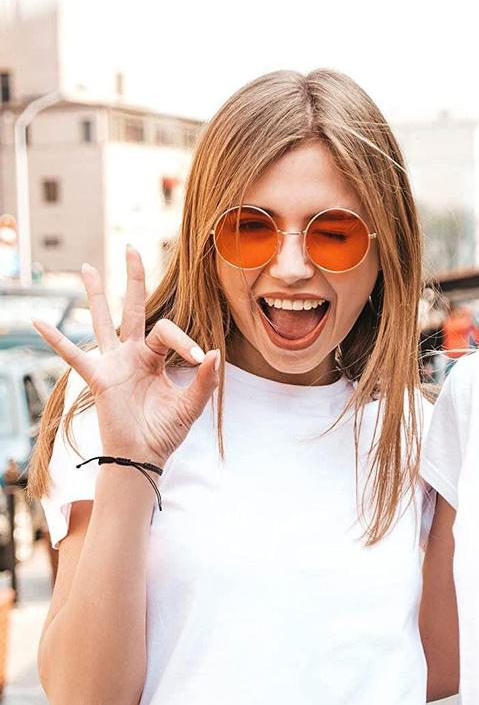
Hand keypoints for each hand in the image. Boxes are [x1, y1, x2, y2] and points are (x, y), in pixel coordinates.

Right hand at [32, 247, 219, 466]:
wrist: (145, 456)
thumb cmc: (166, 430)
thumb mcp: (192, 405)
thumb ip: (204, 381)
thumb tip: (214, 355)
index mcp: (157, 357)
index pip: (168, 330)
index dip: (185, 340)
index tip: (199, 357)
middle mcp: (133, 354)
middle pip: (133, 309)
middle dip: (133, 279)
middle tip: (132, 248)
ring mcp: (113, 364)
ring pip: (103, 321)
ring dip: (96, 295)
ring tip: (87, 268)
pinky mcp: (99, 379)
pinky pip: (74, 356)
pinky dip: (56, 340)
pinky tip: (39, 321)